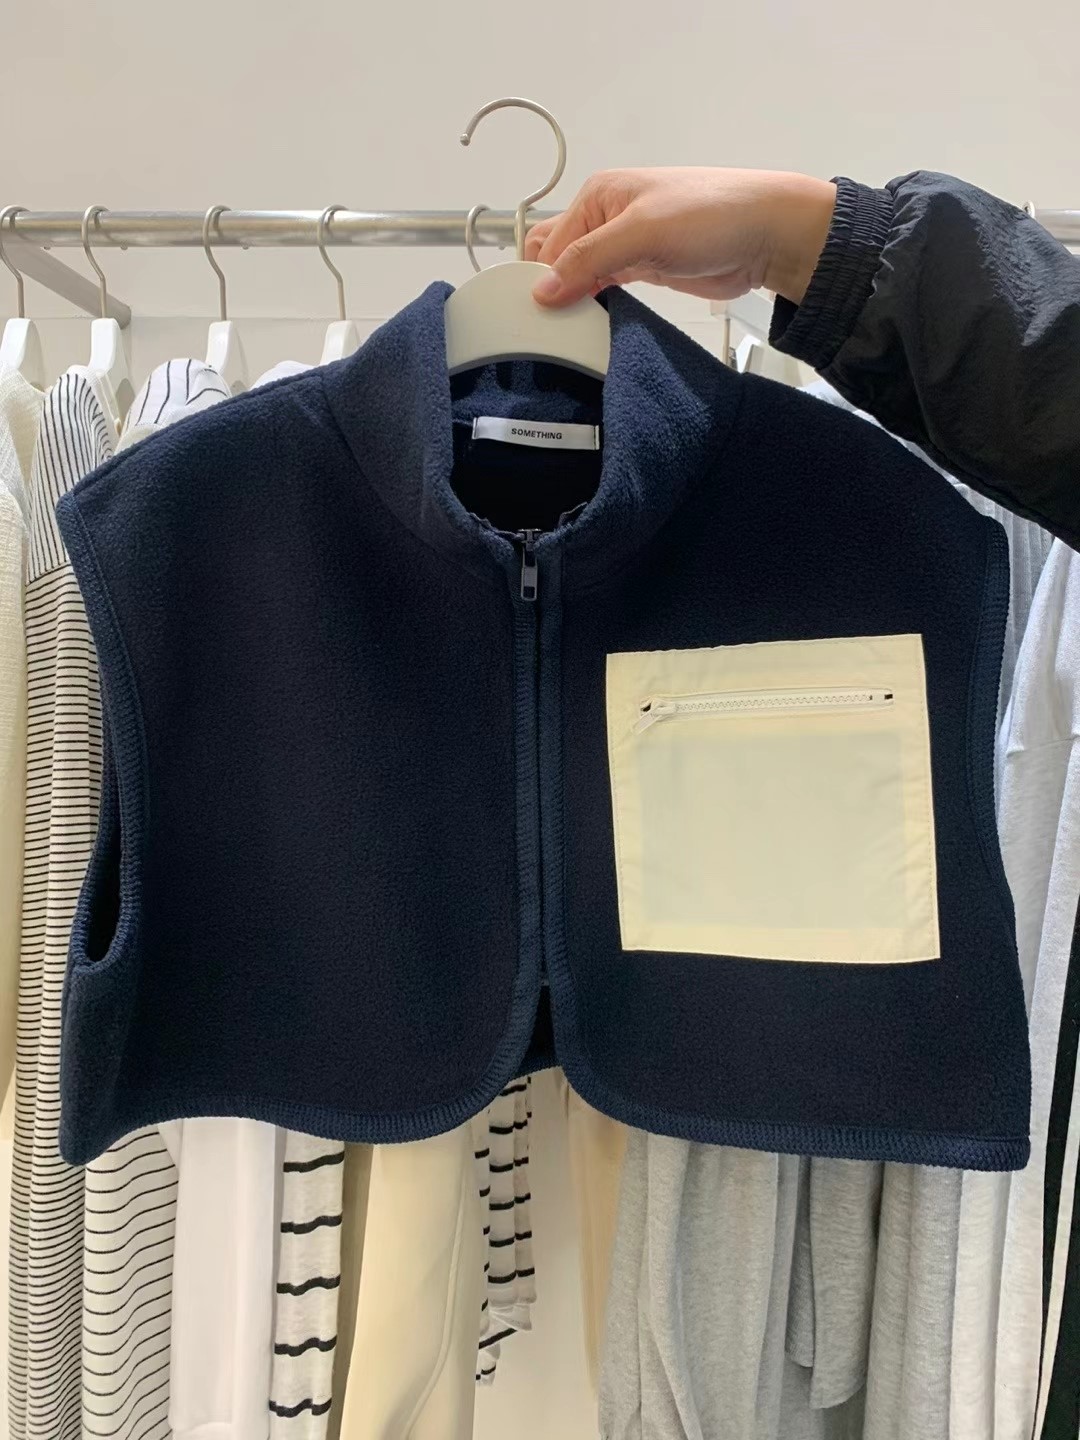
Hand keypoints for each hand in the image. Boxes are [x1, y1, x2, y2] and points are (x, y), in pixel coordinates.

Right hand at [524, 168, 836, 308]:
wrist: (767, 235)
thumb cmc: (712, 215)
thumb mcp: (641, 233)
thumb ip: (588, 260)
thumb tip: (541, 289)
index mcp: (598, 196)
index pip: (547, 243)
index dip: (539, 279)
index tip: (537, 316)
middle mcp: (606, 218)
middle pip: (557, 258)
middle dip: (550, 289)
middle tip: (550, 325)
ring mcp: (625, 245)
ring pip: (580, 276)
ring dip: (573, 301)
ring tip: (569, 330)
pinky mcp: (643, 269)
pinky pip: (605, 289)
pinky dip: (595, 306)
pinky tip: (592, 324)